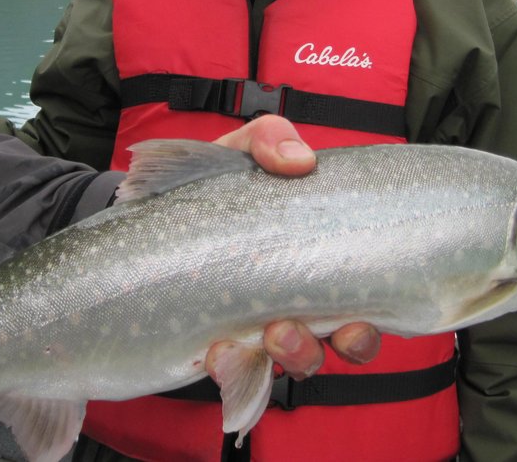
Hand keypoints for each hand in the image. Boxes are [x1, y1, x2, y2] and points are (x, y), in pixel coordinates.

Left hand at [207, 115, 381, 378]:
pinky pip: (243, 375)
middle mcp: (303, 299)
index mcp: (319, 256)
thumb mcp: (239, 152)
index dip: (371, 321)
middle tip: (299, 326)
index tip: (359, 320)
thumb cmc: (209, 185)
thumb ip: (269, 140)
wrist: (145, 214)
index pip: (367, 299)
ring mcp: (265, 327)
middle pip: (347, 341)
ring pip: (302, 360)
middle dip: (340, 344)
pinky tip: (218, 352)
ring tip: (269, 335)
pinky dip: (236, 370)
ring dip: (295, 355)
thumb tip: (301, 160)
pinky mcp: (226, 346)